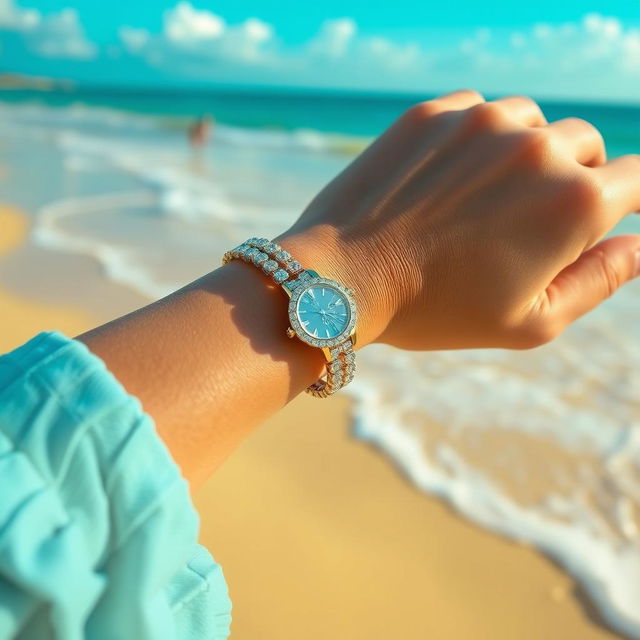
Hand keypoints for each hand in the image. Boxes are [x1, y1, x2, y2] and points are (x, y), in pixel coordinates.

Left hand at [278, 90, 639, 350]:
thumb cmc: (437, 310)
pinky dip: (476, 139)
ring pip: (532, 122)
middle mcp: (538, 146)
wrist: (344, 279)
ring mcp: (483, 120)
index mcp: (575, 202)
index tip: (597, 215)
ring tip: (479, 201)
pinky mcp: (435, 111)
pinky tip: (445, 179)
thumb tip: (639, 244)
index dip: (625, 198)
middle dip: (569, 179)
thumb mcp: (531, 321)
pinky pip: (479, 111)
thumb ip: (599, 280)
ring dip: (522, 153)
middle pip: (585, 146)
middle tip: (521, 222)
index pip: (637, 179)